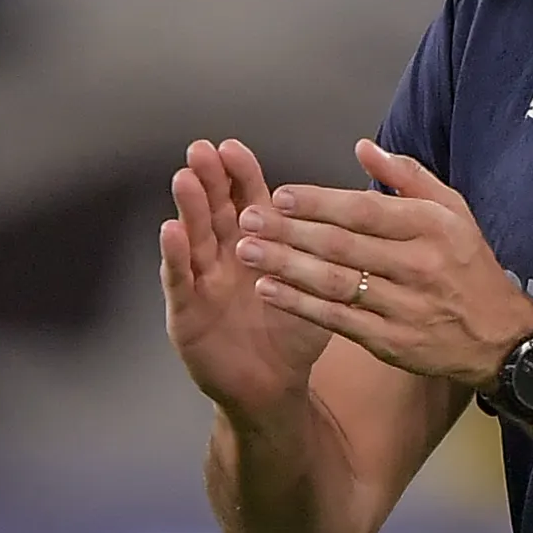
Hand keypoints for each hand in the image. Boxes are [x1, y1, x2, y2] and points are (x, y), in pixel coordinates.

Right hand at [160, 138, 331, 419]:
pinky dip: (174, 256)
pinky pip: (180, 281)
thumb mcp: (318, 285)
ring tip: (185, 178)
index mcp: (256, 244)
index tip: (233, 147)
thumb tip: (362, 205)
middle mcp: (223, 256)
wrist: (273, 386)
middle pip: (215, 210)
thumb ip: (328, 248)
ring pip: (194, 238)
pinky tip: (171, 231)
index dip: (239, 174)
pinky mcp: (187, 312)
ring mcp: (202, 281)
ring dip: (188, 208)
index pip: (246, 201)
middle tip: (201, 150)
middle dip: (208, 179)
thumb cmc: (295, 332)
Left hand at [236, 141, 532, 389]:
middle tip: (248, 220)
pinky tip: (270, 290)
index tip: (280, 195)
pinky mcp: (393, 341)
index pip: (365, 211)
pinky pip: (339, 320)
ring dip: (287, 266)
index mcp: (432, 226)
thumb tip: (363, 147)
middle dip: (290, 232)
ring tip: (248, 251)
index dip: (319, 202)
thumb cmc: (468, 266)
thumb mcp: (453, 210)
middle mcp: (419, 265)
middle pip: (343, 245)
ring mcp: (405, 306)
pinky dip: (300, 305)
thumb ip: (406, 176)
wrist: (498, 336)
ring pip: (336, 283)